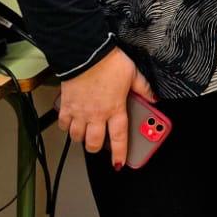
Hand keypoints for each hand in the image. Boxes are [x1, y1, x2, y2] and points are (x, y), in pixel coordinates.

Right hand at [57, 47, 152, 167]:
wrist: (86, 53)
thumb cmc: (110, 63)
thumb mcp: (133, 74)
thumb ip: (144, 89)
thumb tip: (154, 98)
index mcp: (115, 109)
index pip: (118, 137)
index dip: (119, 153)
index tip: (118, 164)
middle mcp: (96, 114)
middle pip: (93, 143)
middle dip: (96, 148)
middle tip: (98, 145)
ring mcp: (79, 111)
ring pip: (77, 136)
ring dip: (81, 138)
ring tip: (85, 134)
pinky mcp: (66, 105)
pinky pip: (63, 124)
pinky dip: (66, 127)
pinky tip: (71, 123)